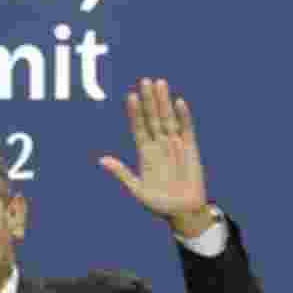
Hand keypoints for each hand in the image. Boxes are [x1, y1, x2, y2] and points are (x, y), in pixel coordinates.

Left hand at [99, 78, 210, 234]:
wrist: (183, 212)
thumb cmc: (159, 204)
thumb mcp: (137, 189)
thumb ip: (122, 173)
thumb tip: (101, 160)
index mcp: (145, 153)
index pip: (138, 127)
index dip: (134, 113)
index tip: (130, 97)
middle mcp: (159, 145)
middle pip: (153, 118)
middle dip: (149, 100)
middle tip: (145, 80)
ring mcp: (175, 145)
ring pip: (168, 119)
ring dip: (164, 102)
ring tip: (159, 83)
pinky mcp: (191, 148)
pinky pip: (187, 129)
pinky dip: (183, 116)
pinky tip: (178, 103)